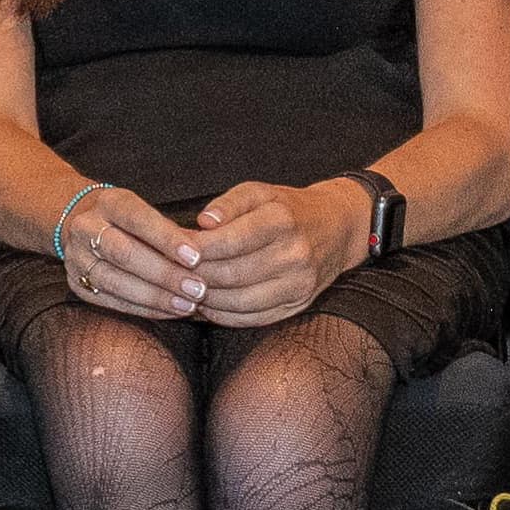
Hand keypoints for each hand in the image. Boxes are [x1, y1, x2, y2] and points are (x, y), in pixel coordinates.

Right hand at [49, 182, 208, 319]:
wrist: (83, 227)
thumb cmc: (130, 222)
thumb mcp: (148, 214)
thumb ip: (173, 232)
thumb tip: (207, 255)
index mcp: (108, 202)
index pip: (138, 218)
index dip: (167, 239)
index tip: (196, 258)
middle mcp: (85, 227)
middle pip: (124, 253)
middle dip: (164, 274)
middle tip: (198, 289)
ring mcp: (76, 257)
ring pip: (115, 281)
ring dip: (155, 297)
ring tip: (187, 305)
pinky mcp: (76, 283)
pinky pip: (111, 301)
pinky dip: (144, 309)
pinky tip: (169, 311)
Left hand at [177, 180, 358, 327]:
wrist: (337, 228)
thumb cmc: (288, 208)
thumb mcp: (260, 191)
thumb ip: (228, 203)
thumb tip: (202, 222)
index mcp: (282, 221)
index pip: (230, 242)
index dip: (195, 249)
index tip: (173, 249)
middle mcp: (294, 255)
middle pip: (231, 275)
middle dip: (195, 276)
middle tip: (172, 273)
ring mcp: (299, 284)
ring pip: (239, 302)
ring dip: (206, 299)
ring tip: (185, 289)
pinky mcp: (298, 305)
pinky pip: (253, 318)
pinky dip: (224, 316)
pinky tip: (206, 306)